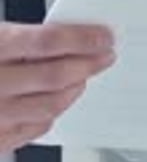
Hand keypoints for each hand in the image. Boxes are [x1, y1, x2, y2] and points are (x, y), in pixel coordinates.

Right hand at [0, 21, 114, 151]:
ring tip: (84, 76)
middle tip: (106, 56)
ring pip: (50, 105)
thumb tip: (73, 33)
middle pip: (55, 75)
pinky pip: (36, 129)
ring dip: (75, 89)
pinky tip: (58, 100)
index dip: (83, 38)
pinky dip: (53, 113)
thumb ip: (26, 37)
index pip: (48, 41)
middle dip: (89, 64)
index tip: (105, 36)